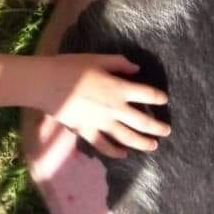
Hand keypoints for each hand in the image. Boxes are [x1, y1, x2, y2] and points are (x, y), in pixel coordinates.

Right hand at [37, 53, 169, 155]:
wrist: (46, 84)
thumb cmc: (70, 67)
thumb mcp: (97, 59)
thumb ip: (119, 63)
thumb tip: (136, 69)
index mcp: (119, 88)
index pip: (147, 94)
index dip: (158, 97)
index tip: (164, 99)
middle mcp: (114, 108)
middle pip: (142, 121)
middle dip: (157, 127)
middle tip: (166, 131)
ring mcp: (101, 122)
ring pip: (127, 137)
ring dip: (142, 143)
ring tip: (153, 146)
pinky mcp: (87, 131)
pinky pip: (104, 145)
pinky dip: (115, 151)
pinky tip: (124, 154)